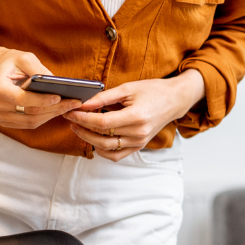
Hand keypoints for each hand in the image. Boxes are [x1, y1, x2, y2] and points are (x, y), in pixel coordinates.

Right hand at [0, 49, 81, 128]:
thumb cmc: (12, 62)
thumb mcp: (25, 58)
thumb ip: (38, 69)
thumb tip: (56, 83)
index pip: (21, 99)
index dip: (41, 100)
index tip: (59, 97)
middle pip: (29, 112)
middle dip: (54, 108)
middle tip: (74, 103)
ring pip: (31, 121)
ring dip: (52, 115)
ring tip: (70, 106)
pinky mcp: (6, 121)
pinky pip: (29, 123)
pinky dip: (45, 118)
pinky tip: (59, 110)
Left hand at [64, 69, 204, 160]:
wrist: (174, 100)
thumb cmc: (152, 90)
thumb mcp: (127, 88)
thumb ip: (104, 97)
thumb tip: (83, 104)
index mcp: (136, 117)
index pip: (102, 122)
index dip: (83, 118)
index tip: (71, 112)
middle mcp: (138, 133)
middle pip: (102, 136)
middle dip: (82, 128)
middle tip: (70, 119)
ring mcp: (139, 142)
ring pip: (107, 148)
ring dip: (89, 140)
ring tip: (79, 128)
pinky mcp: (139, 146)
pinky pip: (116, 155)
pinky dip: (103, 150)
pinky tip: (94, 140)